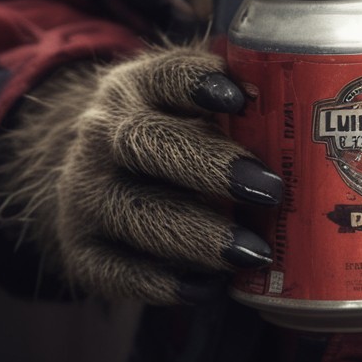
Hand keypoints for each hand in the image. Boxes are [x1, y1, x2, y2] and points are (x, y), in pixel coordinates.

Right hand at [0, 44, 283, 303]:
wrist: (95, 171)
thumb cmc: (168, 129)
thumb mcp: (189, 99)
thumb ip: (233, 93)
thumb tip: (281, 95)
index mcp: (137, 85)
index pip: (165, 75)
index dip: (199, 83)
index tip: (240, 97)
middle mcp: (101, 134)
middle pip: (147, 143)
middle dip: (212, 168)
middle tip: (271, 189)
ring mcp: (85, 193)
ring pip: (135, 212)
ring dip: (199, 236)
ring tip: (255, 251)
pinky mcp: (80, 249)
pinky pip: (117, 272)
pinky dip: (165, 283)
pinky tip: (211, 286)